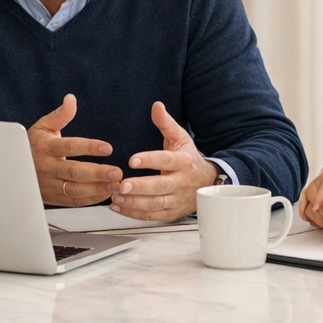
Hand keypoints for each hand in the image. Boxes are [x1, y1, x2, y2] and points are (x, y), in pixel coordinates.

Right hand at [30, 94, 120, 206]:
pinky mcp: (52, 197)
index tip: (108, 148)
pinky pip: (73, 201)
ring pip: (74, 189)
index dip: (89, 147)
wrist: (14, 168)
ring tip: (115, 184)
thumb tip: (71, 99)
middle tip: (117, 171)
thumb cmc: (33, 145)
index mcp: (46, 147)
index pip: (70, 147)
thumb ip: (61, 114)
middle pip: (74, 171)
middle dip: (97, 173)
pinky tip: (105, 193)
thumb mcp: (44, 126)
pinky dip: (90, 199)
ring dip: (97, 188)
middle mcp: (47, 167)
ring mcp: (49, 184)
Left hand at [112, 102, 216, 221]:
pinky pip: (152, 216)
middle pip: (160, 186)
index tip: (132, 160)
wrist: (207, 182)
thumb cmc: (189, 159)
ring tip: (115, 196)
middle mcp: (181, 182)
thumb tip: (156, 106)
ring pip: (155, 204)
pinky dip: (133, 214)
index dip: (150, 160)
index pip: (166, 160)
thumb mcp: (180, 138)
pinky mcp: (171, 213)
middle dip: (140, 187)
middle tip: (121, 184)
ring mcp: (176, 200)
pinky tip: (118, 206)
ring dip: (133, 203)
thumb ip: (166, 123)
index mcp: (183, 162)